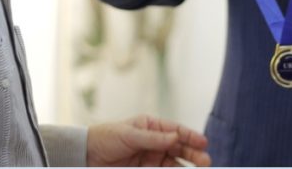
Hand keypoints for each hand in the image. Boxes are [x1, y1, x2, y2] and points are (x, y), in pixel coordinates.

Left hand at [86, 115, 210, 166]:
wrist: (86, 156)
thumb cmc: (106, 137)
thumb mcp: (129, 134)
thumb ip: (153, 138)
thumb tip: (176, 137)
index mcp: (152, 126)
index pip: (176, 130)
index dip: (191, 136)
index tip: (204, 143)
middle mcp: (155, 142)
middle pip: (179, 149)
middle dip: (194, 155)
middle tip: (206, 162)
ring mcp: (151, 158)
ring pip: (175, 164)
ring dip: (186, 168)